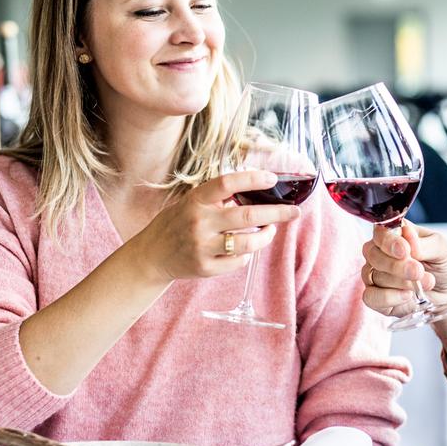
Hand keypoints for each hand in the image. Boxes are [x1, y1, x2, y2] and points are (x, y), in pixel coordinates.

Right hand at [132, 170, 300, 281]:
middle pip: (247, 216)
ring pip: (248, 243)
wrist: (152, 254)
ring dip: (266, 236)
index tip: (272, 178)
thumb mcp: (192, 202)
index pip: (226, 183)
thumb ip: (218, 196)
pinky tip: (243, 249)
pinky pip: (238, 261)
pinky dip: (246, 254)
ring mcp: (202, 246)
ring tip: (270, 230)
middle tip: (294, 212)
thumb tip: (256, 184)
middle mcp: (199, 222)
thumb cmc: (178, 223)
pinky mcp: (205, 267)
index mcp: (196, 200)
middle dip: (277, 213)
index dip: (252, 179)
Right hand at [361, 222, 446, 316]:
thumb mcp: (444, 249)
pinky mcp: (377, 297)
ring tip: (426, 283)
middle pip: (373, 255)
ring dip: (402, 282)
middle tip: (418, 271)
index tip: (405, 250)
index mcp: (395, 234)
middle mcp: (381, 253)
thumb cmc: (446, 264)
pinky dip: (388, 298)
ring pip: (375, 276)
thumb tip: (407, 238)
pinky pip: (371, 297)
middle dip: (397, 265)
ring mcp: (376, 275)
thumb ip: (424, 244)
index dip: (389, 242)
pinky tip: (407, 296)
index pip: (380, 233)